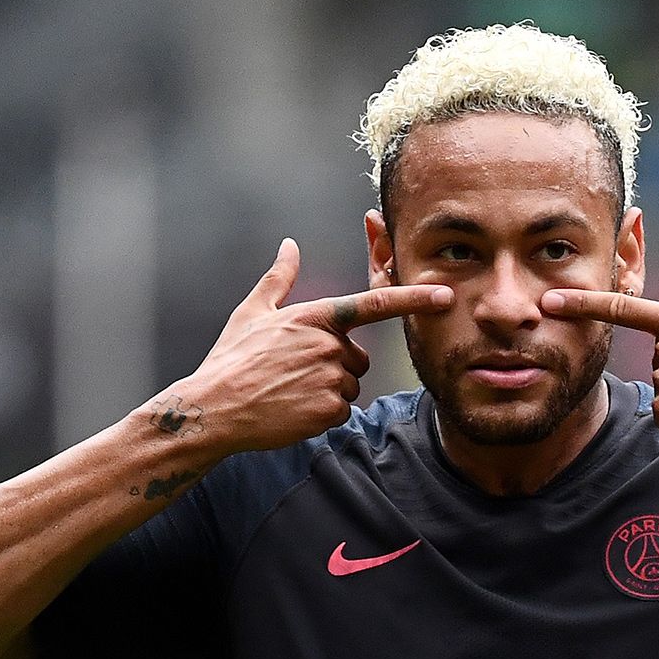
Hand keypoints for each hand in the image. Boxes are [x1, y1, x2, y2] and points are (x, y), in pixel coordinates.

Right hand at [166, 238, 452, 454]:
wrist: (213, 409)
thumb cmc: (231, 359)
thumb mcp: (252, 313)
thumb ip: (279, 279)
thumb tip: (290, 245)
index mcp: (315, 316)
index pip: (375, 304)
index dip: (414, 299)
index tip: (445, 295)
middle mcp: (329, 344)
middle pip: (358, 358)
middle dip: (336, 366)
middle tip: (294, 372)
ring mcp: (331, 377)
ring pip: (350, 384)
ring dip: (328, 391)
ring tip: (289, 390)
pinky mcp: (330, 408)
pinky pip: (341, 409)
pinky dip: (322, 413)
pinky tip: (293, 410)